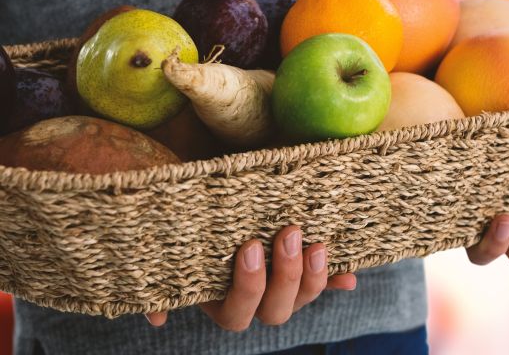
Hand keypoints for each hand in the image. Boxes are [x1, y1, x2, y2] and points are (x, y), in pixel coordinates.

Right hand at [145, 226, 355, 329]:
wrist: (214, 192)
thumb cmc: (192, 211)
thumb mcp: (178, 231)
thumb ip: (161, 265)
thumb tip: (157, 317)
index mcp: (218, 296)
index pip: (236, 313)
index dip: (247, 287)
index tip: (250, 246)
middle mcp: (251, 298)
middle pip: (275, 311)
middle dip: (286, 276)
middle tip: (289, 233)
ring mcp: (279, 284)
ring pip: (300, 300)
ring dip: (313, 278)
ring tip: (317, 245)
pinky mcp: (300, 268)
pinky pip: (323, 281)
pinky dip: (336, 278)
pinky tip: (349, 275)